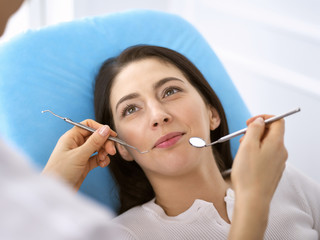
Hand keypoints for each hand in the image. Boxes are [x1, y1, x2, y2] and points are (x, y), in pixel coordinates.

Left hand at [42, 119, 116, 189]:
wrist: (56, 193)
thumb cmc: (60, 172)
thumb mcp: (79, 155)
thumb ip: (94, 142)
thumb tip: (106, 129)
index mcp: (71, 138)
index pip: (88, 126)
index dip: (100, 129)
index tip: (112, 135)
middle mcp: (76, 144)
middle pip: (95, 137)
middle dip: (105, 143)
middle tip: (111, 151)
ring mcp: (80, 154)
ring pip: (97, 147)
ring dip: (104, 152)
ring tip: (104, 159)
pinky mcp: (84, 164)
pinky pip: (97, 158)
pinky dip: (102, 160)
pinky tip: (102, 164)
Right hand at [228, 115, 287, 239]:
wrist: (253, 200)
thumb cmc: (248, 175)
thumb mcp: (247, 145)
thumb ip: (255, 129)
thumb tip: (260, 121)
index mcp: (276, 143)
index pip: (277, 121)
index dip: (263, 118)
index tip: (250, 123)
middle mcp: (281, 152)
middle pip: (272, 133)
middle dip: (257, 131)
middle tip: (243, 138)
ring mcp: (278, 162)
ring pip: (268, 145)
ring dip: (256, 142)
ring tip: (243, 151)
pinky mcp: (274, 171)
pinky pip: (267, 155)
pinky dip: (257, 153)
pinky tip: (247, 162)